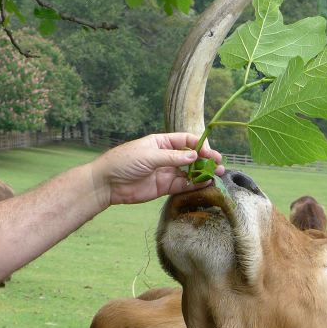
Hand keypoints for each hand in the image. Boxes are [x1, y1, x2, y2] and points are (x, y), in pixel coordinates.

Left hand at [90, 133, 224, 206]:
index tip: (210, 152)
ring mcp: (166, 172)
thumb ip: (172, 157)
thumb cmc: (124, 162)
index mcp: (162, 142)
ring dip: (203, 173)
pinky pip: (183, 185)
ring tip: (217, 174)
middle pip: (191, 156)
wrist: (107, 183)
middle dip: (206, 159)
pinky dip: (195, 185)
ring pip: (190, 172)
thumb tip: (194, 156)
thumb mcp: (149, 156)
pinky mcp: (164, 187)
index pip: (186, 140)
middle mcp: (167, 156)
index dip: (200, 145)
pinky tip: (206, 184)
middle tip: (219, 164)